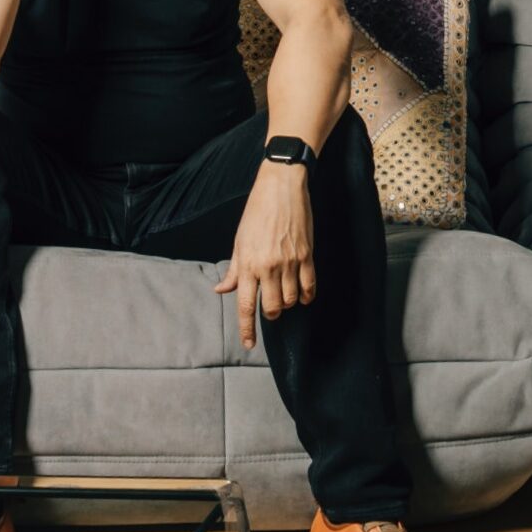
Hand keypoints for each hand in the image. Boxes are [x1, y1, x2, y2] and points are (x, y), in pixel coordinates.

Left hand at [214, 162, 315, 348]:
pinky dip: (306, 296)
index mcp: (247, 264)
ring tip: (284, 293)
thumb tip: (221, 290)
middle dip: (271, 314)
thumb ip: (233, 270)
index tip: (249, 344)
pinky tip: (302, 294)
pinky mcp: (306, 255)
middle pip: (272, 309)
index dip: (247, 329)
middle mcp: (267, 266)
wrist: (281, 187)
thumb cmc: (256, 212)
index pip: (245, 305)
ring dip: (288, 303)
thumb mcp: (239, 240)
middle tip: (270, 307)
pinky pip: (309, 287)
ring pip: (291, 300)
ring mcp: (289, 262)